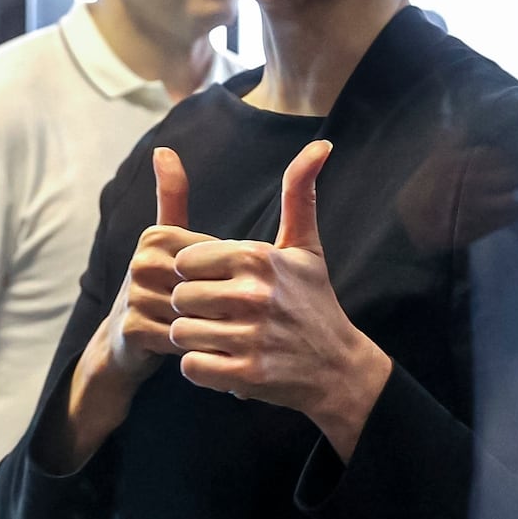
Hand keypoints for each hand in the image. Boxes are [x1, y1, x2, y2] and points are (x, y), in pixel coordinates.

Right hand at [104, 147, 218, 383]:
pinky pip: (184, 335)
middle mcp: (142, 261)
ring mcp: (135, 295)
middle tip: (221, 316)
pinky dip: (198, 345)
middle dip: (221, 303)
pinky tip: (199, 347)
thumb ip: (170, 195)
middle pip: (209, 281)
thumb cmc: (158, 287)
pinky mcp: (134, 328)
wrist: (124, 346)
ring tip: (210, 331)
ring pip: (199, 310)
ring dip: (212, 325)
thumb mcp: (168, 240)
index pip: (217, 254)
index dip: (227, 276)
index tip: (218, 289)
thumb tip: (163, 148)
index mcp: (157, 235)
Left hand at [168, 140, 392, 458]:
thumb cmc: (314, 302)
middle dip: (193, 309)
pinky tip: (225, 360)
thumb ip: (300, 194)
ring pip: (181, 332)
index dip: (198, 276)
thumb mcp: (307, 247)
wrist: (338, 367)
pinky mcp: (246, 373)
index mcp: (258, 257)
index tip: (223, 286)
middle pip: (180, 296)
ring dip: (195, 339)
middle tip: (220, 315)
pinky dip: (202, 368)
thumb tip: (320, 145)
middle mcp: (253, 293)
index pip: (186, 260)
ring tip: (222, 338)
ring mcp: (250, 336)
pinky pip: (190, 366)